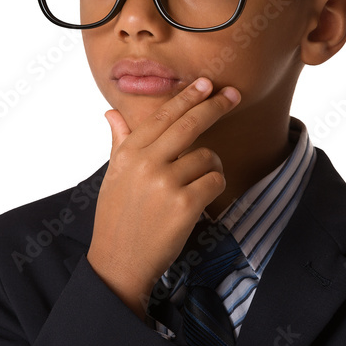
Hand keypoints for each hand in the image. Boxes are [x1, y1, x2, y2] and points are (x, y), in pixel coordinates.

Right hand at [86, 77, 240, 319]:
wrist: (118, 262)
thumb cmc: (117, 217)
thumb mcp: (114, 176)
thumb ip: (119, 142)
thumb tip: (112, 114)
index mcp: (129, 153)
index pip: (163, 116)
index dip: (187, 97)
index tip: (205, 83)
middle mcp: (146, 163)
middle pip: (189, 125)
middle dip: (214, 106)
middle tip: (233, 94)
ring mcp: (165, 183)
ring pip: (207, 157)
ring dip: (210, 168)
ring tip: (195, 186)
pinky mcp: (185, 204)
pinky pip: (214, 181)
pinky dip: (213, 188)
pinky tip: (199, 201)